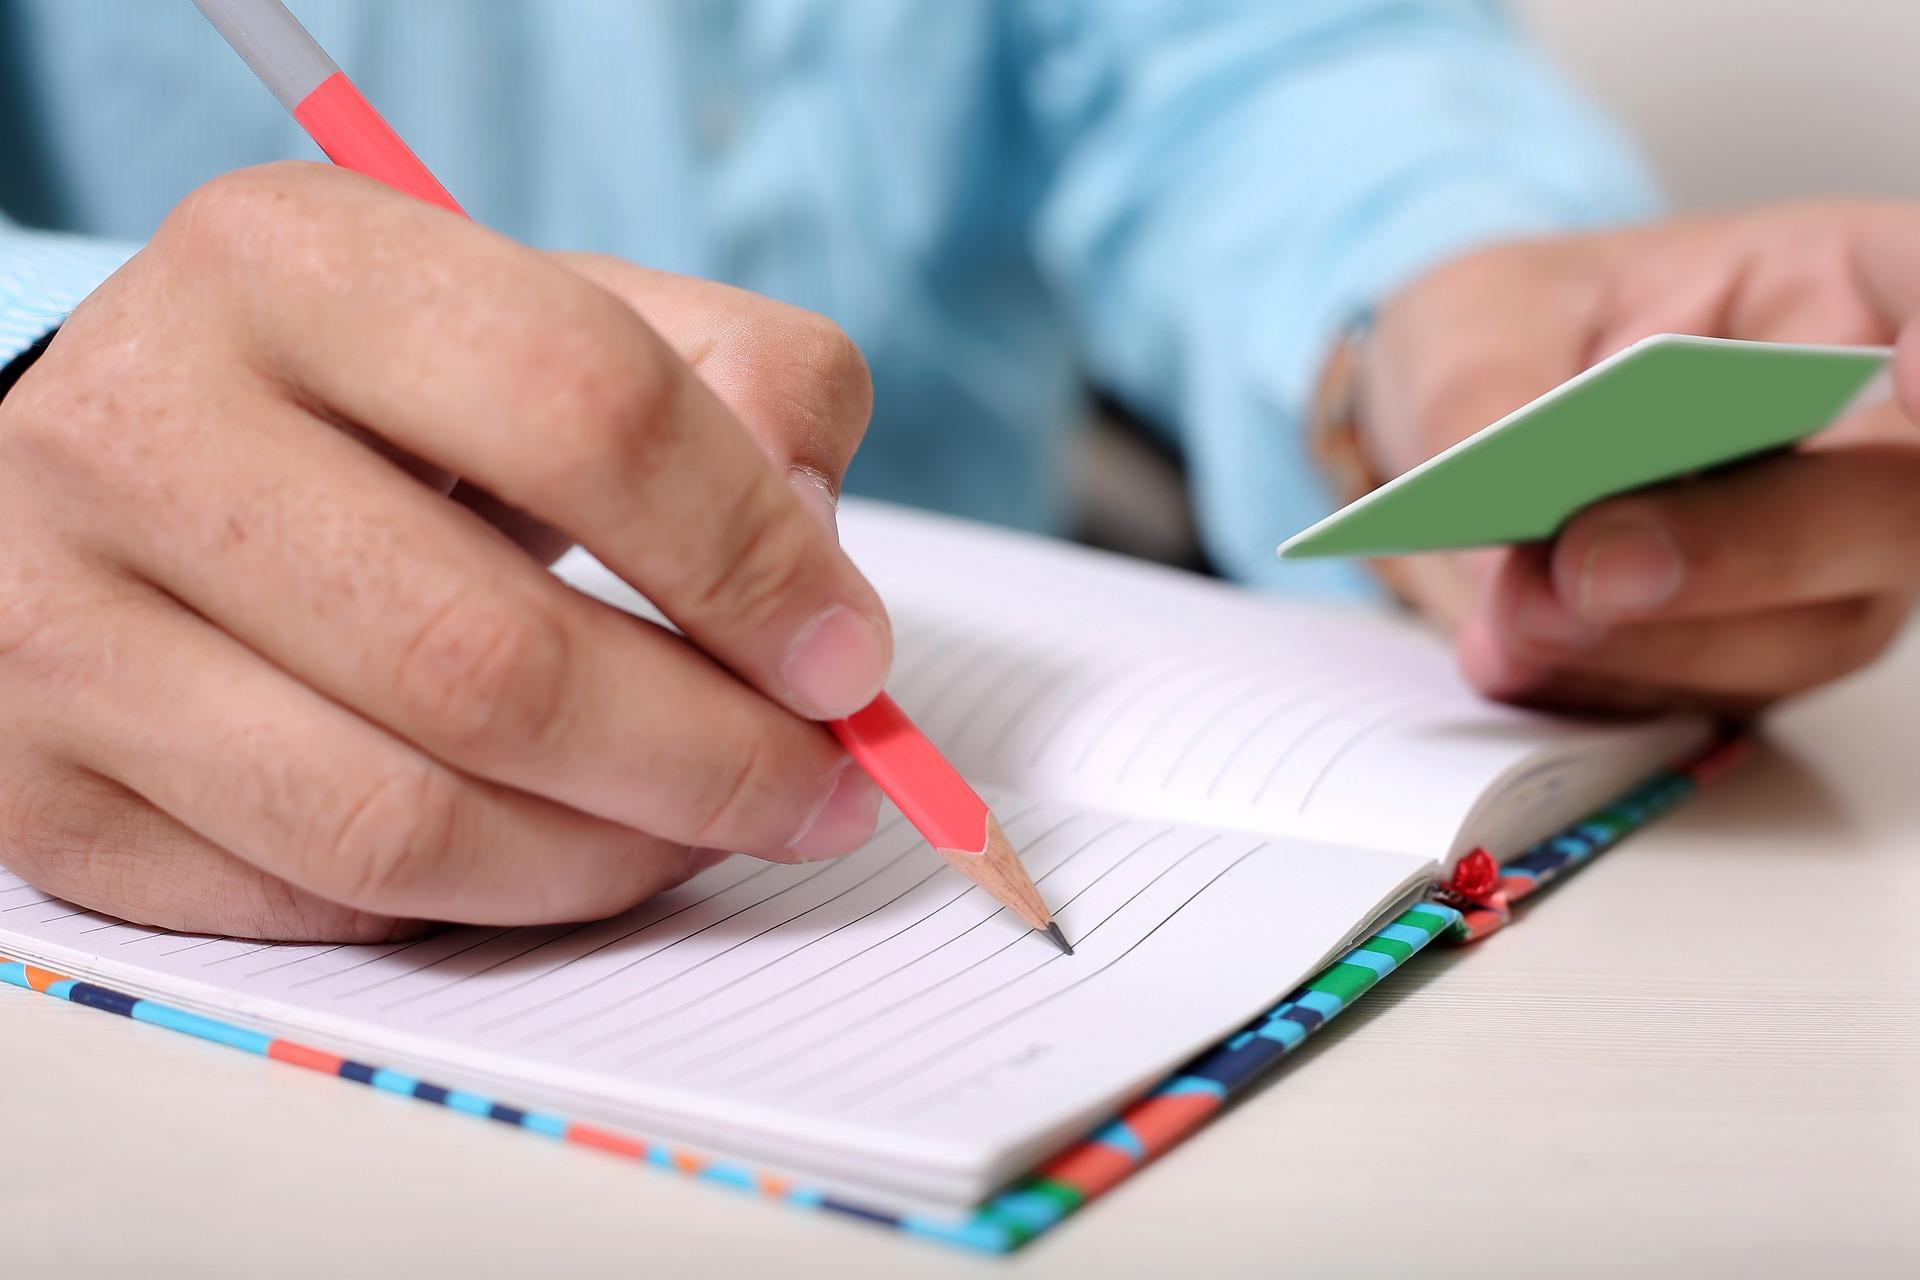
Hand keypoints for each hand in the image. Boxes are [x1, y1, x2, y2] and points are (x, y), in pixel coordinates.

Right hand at [0, 162, 888, 940]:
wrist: (145, 460)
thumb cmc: (392, 399)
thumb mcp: (566, 319)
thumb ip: (742, 386)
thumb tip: (817, 572)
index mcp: (295, 265)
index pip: (586, 407)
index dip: (752, 558)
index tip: (846, 658)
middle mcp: (142, 432)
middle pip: (491, 659)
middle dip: (710, 758)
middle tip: (817, 790)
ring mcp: (61, 624)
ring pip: (403, 821)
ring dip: (612, 859)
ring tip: (706, 831)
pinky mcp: (46, 788)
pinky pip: (318, 901)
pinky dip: (481, 900)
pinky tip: (557, 846)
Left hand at [1360, 201, 1919, 715]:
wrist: (1470, 430)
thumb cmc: (1512, 335)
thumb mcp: (1473, 318)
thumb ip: (1487, 391)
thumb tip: (1511, 504)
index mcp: (1836, 281)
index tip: (1914, 370)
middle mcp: (1870, 432)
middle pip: (1895, 504)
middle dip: (1746, 546)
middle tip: (1589, 567)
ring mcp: (1834, 561)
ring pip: (1811, 631)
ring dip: (1658, 643)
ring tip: (1516, 617)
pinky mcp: (1757, 657)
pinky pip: (1715, 698)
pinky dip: (1607, 689)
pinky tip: (1512, 661)